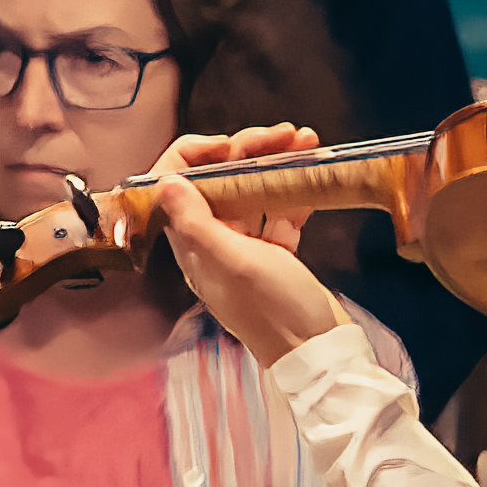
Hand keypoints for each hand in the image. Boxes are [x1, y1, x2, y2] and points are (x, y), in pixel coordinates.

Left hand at [139, 129, 355, 365]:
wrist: (320, 353)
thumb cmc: (275, 310)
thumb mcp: (235, 263)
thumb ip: (198, 223)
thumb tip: (165, 183)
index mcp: (191, 244)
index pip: (175, 185)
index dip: (198, 155)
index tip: (232, 142)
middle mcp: (211, 242)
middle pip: (219, 181)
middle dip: (249, 151)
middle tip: (287, 133)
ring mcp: (244, 247)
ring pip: (253, 192)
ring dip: (277, 164)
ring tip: (308, 141)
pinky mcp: (275, 254)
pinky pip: (279, 212)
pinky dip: (295, 192)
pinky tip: (314, 175)